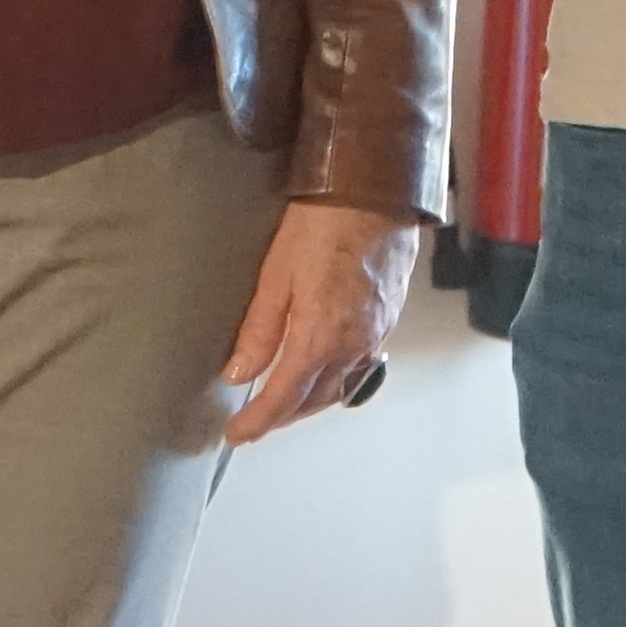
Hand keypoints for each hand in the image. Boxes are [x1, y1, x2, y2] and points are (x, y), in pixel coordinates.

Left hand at [217, 202, 422, 442]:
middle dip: (283, 417)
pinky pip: (360, 367)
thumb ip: (259, 331)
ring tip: (284, 403)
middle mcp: (353, 345)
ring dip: (310, 403)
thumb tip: (239, 374)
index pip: (283, 398)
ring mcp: (376, 334)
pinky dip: (336, 381)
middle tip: (255, 421)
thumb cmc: (323, 223)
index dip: (257, 422)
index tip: (237, 434)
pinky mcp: (388, 320)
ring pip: (340, 388)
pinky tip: (322, 372)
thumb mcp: (277, 275)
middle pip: (315, 400)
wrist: (376, 192)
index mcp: (320, 338)